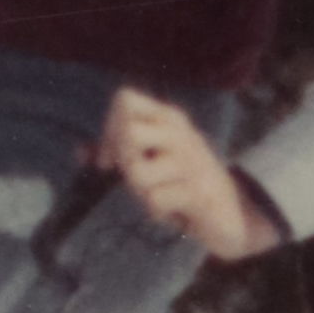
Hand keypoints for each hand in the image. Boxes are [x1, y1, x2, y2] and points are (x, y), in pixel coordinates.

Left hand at [96, 90, 275, 268]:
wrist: (232, 212)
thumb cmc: (183, 184)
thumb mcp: (150, 162)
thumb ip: (115, 154)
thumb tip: (80, 152)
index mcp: (168, 118)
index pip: (124, 99)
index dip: (108, 129)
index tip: (111, 160)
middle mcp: (180, 132)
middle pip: (128, 133)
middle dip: (122, 162)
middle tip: (136, 179)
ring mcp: (191, 161)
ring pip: (137, 171)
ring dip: (138, 192)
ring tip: (156, 196)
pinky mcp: (198, 191)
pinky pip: (155, 199)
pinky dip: (156, 211)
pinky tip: (172, 210)